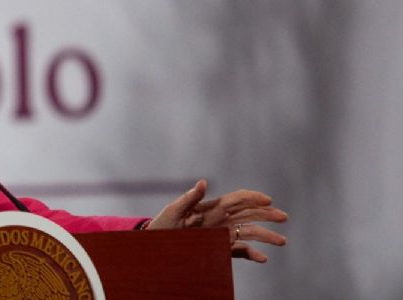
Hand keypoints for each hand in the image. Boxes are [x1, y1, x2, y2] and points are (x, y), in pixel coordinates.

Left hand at [145, 179, 287, 262]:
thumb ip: (189, 199)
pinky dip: (252, 254)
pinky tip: (262, 258)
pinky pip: (240, 251)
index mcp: (211, 208)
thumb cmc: (162, 226)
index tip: (268, 200)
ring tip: (282, 241)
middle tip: (284, 217)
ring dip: (266, 236)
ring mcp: (221, 235)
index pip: (236, 199)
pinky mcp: (219, 249)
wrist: (156, 246)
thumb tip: (202, 182)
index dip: (252, 197)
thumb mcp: (173, 212)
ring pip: (249, 233)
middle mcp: (220, 220)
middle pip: (248, 214)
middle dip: (267, 215)